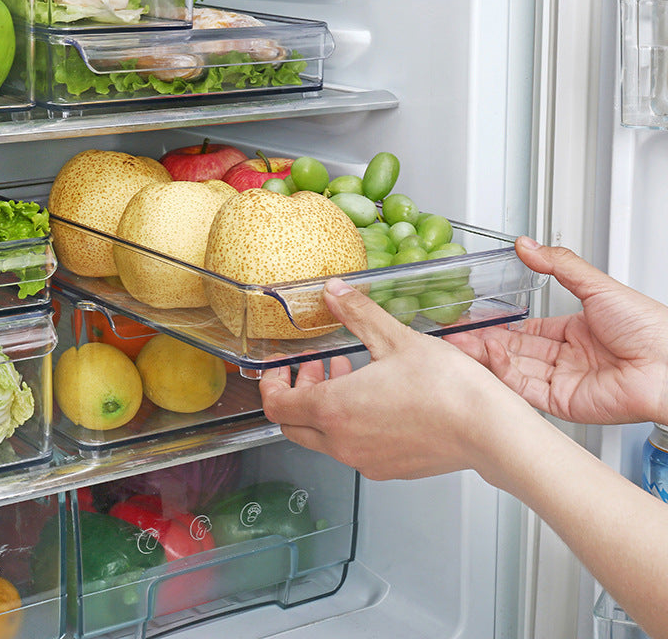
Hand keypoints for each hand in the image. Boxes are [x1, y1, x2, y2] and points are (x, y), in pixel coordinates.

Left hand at [259, 278, 527, 481]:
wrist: (489, 431)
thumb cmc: (447, 390)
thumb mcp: (394, 338)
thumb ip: (357, 313)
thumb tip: (334, 292)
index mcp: (334, 410)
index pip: (276, 406)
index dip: (270, 383)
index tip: (281, 367)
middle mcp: (343, 442)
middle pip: (294, 425)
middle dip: (298, 392)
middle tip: (316, 366)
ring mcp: (365, 460)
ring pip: (324, 438)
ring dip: (325, 405)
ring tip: (350, 372)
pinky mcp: (388, 468)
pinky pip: (352, 449)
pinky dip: (350, 423)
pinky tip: (377, 398)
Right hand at [446, 236, 667, 424]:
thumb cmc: (650, 328)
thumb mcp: (598, 286)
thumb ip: (558, 265)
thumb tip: (527, 244)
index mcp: (574, 333)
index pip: (524, 331)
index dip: (497, 325)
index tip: (471, 318)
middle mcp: (567, 359)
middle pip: (513, 351)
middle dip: (481, 341)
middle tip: (453, 333)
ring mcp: (564, 382)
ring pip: (513, 369)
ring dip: (485, 356)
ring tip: (460, 342)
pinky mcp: (563, 404)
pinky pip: (525, 388)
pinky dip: (503, 373)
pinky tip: (488, 354)